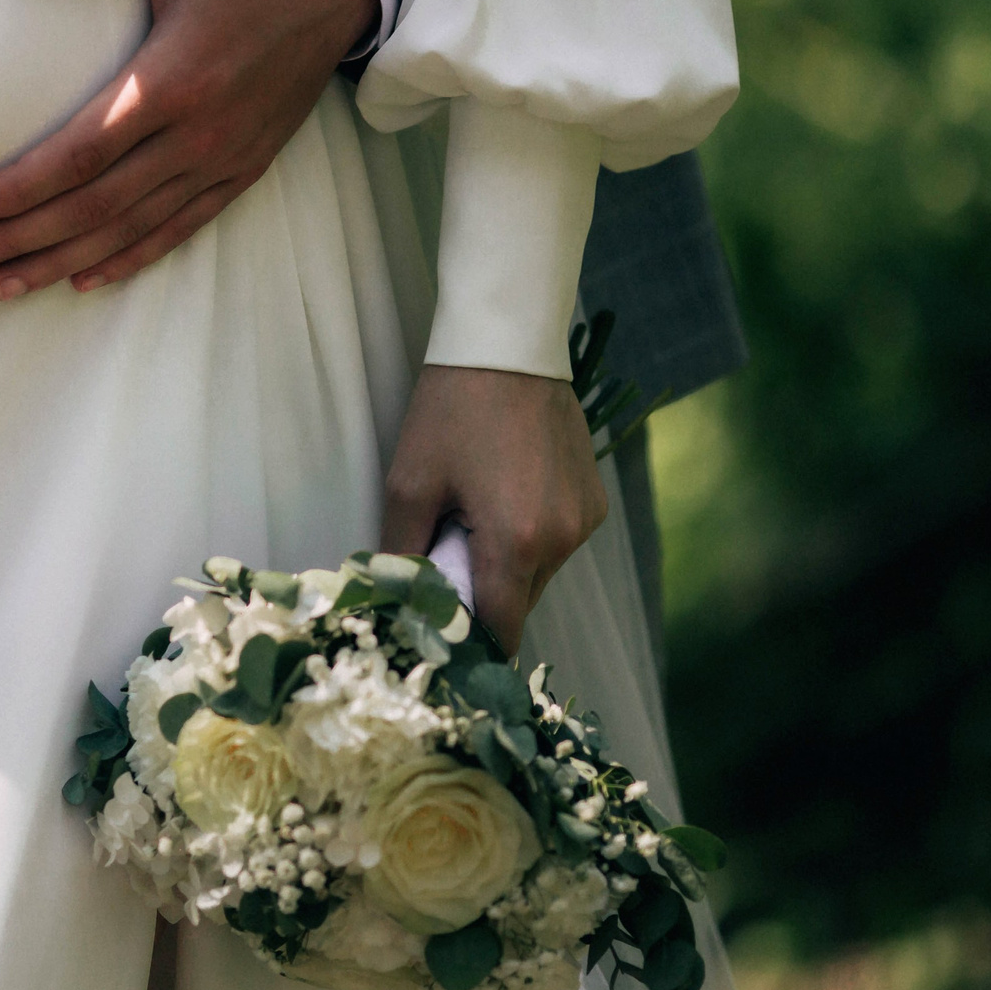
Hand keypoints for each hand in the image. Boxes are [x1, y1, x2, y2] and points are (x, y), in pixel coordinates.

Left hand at [0, 0, 376, 297]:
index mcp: (177, 73)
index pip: (83, 150)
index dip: (23, 186)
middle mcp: (202, 130)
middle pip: (97, 204)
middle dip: (23, 236)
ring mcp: (227, 156)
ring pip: (132, 227)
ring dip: (64, 260)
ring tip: (4, 284)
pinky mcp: (246, 166)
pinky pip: (181, 227)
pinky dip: (131, 257)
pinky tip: (85, 278)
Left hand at [379, 365, 608, 655]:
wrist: (508, 346)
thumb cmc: (451, 411)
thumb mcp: (408, 483)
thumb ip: (402, 553)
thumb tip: (396, 600)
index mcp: (516, 542)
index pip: (500, 629)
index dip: (469, 643)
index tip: (441, 638)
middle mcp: (562, 540)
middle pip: (519, 603)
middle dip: (482, 598)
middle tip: (442, 566)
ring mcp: (584, 520)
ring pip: (539, 573)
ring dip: (506, 566)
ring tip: (469, 521)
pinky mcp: (594, 500)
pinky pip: (558, 541)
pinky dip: (529, 538)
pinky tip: (501, 499)